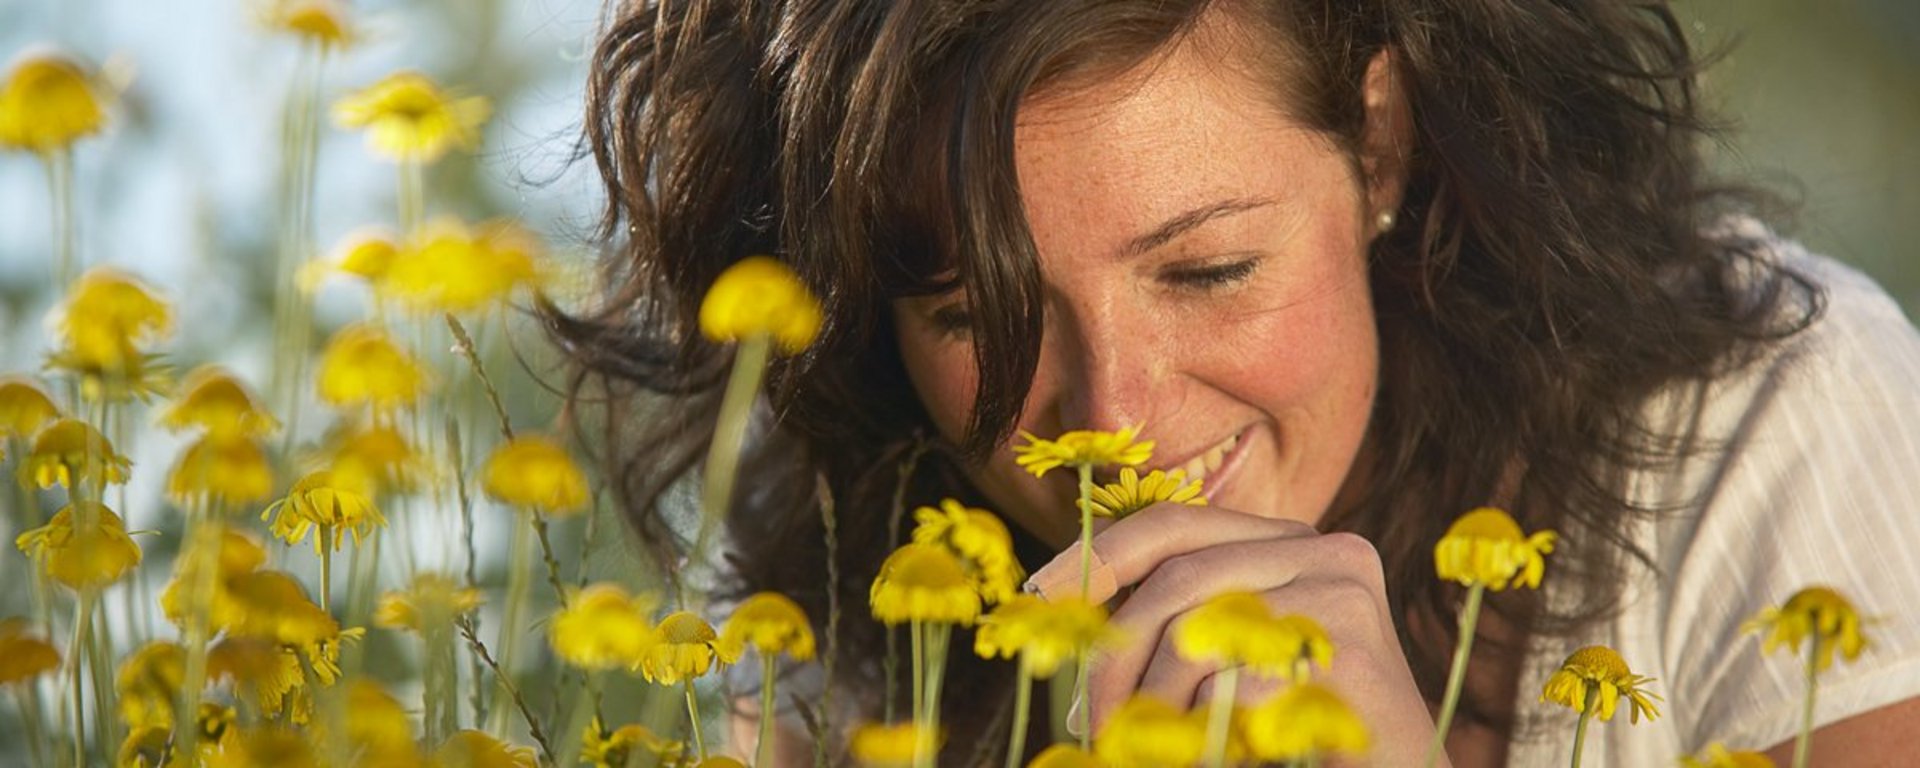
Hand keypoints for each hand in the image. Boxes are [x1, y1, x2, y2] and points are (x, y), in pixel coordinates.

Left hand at [1025, 502, 1443, 766]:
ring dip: (1154, 704)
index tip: (1040, 596)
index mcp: (1290, 543)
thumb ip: (1178, 618)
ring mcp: (1344, 596)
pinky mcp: (1356, 654)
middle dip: (1115, 651)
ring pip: (1198, 632)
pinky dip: (1205, 732)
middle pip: (1178, 577)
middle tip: (1090, 724)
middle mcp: (1325, 550)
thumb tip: (1069, 597)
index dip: (1099, 555)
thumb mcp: (1231, 659)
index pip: (1174, 524)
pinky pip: (1236, 685)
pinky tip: (1216, 756)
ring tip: (1144, 749)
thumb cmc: (1302, 731)